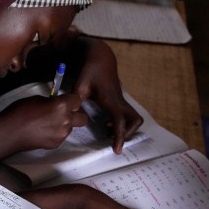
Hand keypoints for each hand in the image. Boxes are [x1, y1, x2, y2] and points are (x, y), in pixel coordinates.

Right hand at [0, 92, 87, 167]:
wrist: (9, 133)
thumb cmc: (20, 111)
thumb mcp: (37, 99)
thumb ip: (51, 101)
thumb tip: (56, 103)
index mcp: (62, 106)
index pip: (78, 100)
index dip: (71, 99)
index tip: (65, 99)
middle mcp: (66, 121)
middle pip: (83, 118)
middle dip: (76, 114)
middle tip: (64, 112)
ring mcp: (62, 135)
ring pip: (71, 128)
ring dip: (65, 124)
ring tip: (48, 122)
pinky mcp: (56, 144)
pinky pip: (61, 136)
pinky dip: (56, 132)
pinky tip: (43, 131)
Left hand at [71, 37, 142, 152]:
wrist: (99, 58)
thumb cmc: (89, 71)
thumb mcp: (79, 85)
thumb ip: (76, 100)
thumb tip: (73, 115)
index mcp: (111, 100)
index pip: (120, 121)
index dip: (119, 136)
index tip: (117, 150)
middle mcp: (120, 101)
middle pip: (135, 121)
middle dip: (127, 133)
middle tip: (112, 140)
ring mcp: (122, 101)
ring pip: (134, 119)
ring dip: (126, 129)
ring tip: (107, 130)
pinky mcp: (120, 101)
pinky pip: (128, 116)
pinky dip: (122, 123)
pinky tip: (107, 123)